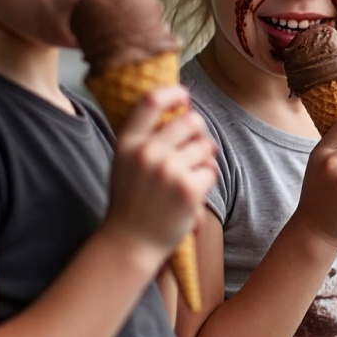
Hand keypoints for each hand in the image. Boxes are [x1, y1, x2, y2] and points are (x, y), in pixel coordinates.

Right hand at [105, 85, 217, 257]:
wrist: (130, 243)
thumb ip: (146, 137)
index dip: (173, 93)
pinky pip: (210, 171)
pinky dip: (206, 181)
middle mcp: (146, 152)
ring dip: (204, 160)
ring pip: (205, 147)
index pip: (151, 101)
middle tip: (197, 147)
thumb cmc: (132, 201)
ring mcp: (167, 170)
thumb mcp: (125, 162)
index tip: (184, 97)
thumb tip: (183, 108)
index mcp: (127, 142)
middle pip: (190, 120)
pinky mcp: (187, 188)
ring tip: (189, 177)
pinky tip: (192, 194)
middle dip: (200, 131)